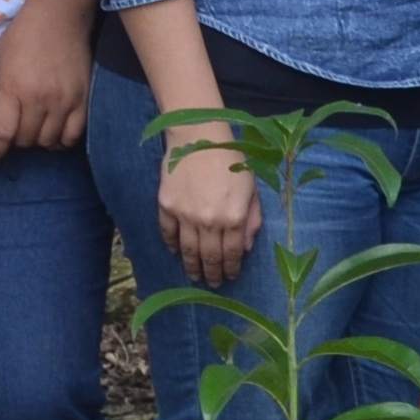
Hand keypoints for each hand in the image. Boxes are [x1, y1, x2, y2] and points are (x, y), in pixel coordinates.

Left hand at [0, 2, 91, 157]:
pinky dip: (62, 141)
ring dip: (38, 142)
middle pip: (26, 140)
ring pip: (49, 141)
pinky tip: (55, 134)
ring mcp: (63, 100)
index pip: (3, 133)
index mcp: (13, 88)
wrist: (59, 16)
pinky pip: (73, 135)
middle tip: (14, 135)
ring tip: (34, 132)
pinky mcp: (82, 99)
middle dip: (16, 142)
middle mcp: (39, 99)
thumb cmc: (23, 35)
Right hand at [154, 135, 261, 282]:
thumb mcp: (251, 188)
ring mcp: (186, 215)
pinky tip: (175, 251)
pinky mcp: (167, 205)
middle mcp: (210, 221)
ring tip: (194, 275)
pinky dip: (172, 245)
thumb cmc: (231, 158)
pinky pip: (168, 232)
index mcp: (234, 217)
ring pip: (188, 250)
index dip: (231, 269)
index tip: (230, 277)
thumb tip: (245, 248)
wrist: (199, 135)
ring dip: (192, 266)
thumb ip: (252, 219)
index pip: (232, 253)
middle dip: (212, 274)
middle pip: (210, 257)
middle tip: (212, 283)